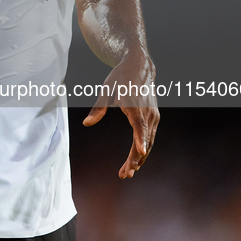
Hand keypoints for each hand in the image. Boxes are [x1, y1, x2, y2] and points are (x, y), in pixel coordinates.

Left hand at [82, 53, 159, 178]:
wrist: (140, 66)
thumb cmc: (121, 76)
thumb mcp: (106, 89)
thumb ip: (98, 108)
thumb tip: (86, 124)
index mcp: (135, 105)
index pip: (139, 126)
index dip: (140, 140)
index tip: (140, 152)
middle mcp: (147, 112)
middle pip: (144, 140)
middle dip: (135, 159)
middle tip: (124, 174)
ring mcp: (153, 115)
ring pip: (148, 141)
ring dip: (139, 158)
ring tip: (127, 172)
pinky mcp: (154, 117)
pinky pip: (150, 137)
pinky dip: (143, 149)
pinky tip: (135, 160)